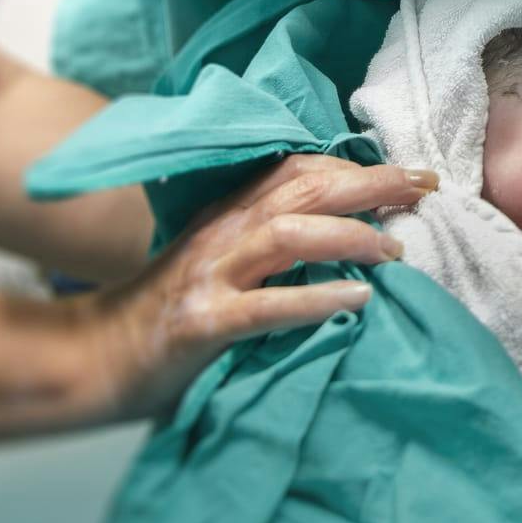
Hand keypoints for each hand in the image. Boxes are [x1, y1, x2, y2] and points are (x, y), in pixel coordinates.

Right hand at [79, 155, 435, 420]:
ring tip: (396, 248)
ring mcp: (209, 277)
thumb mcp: (218, 261)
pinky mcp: (200, 324)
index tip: (410, 175)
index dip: (356, 166)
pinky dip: (314, 300)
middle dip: (370, 184)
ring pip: (286, 235)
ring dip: (348, 235)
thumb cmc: (169, 312)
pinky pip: (264, 307)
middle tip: (425, 189)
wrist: (96, 356)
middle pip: (302, 189)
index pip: (297, 169)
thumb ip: (267, 241)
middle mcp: (221, 234)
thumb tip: (347, 230)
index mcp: (228, 214)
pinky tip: (357, 302)